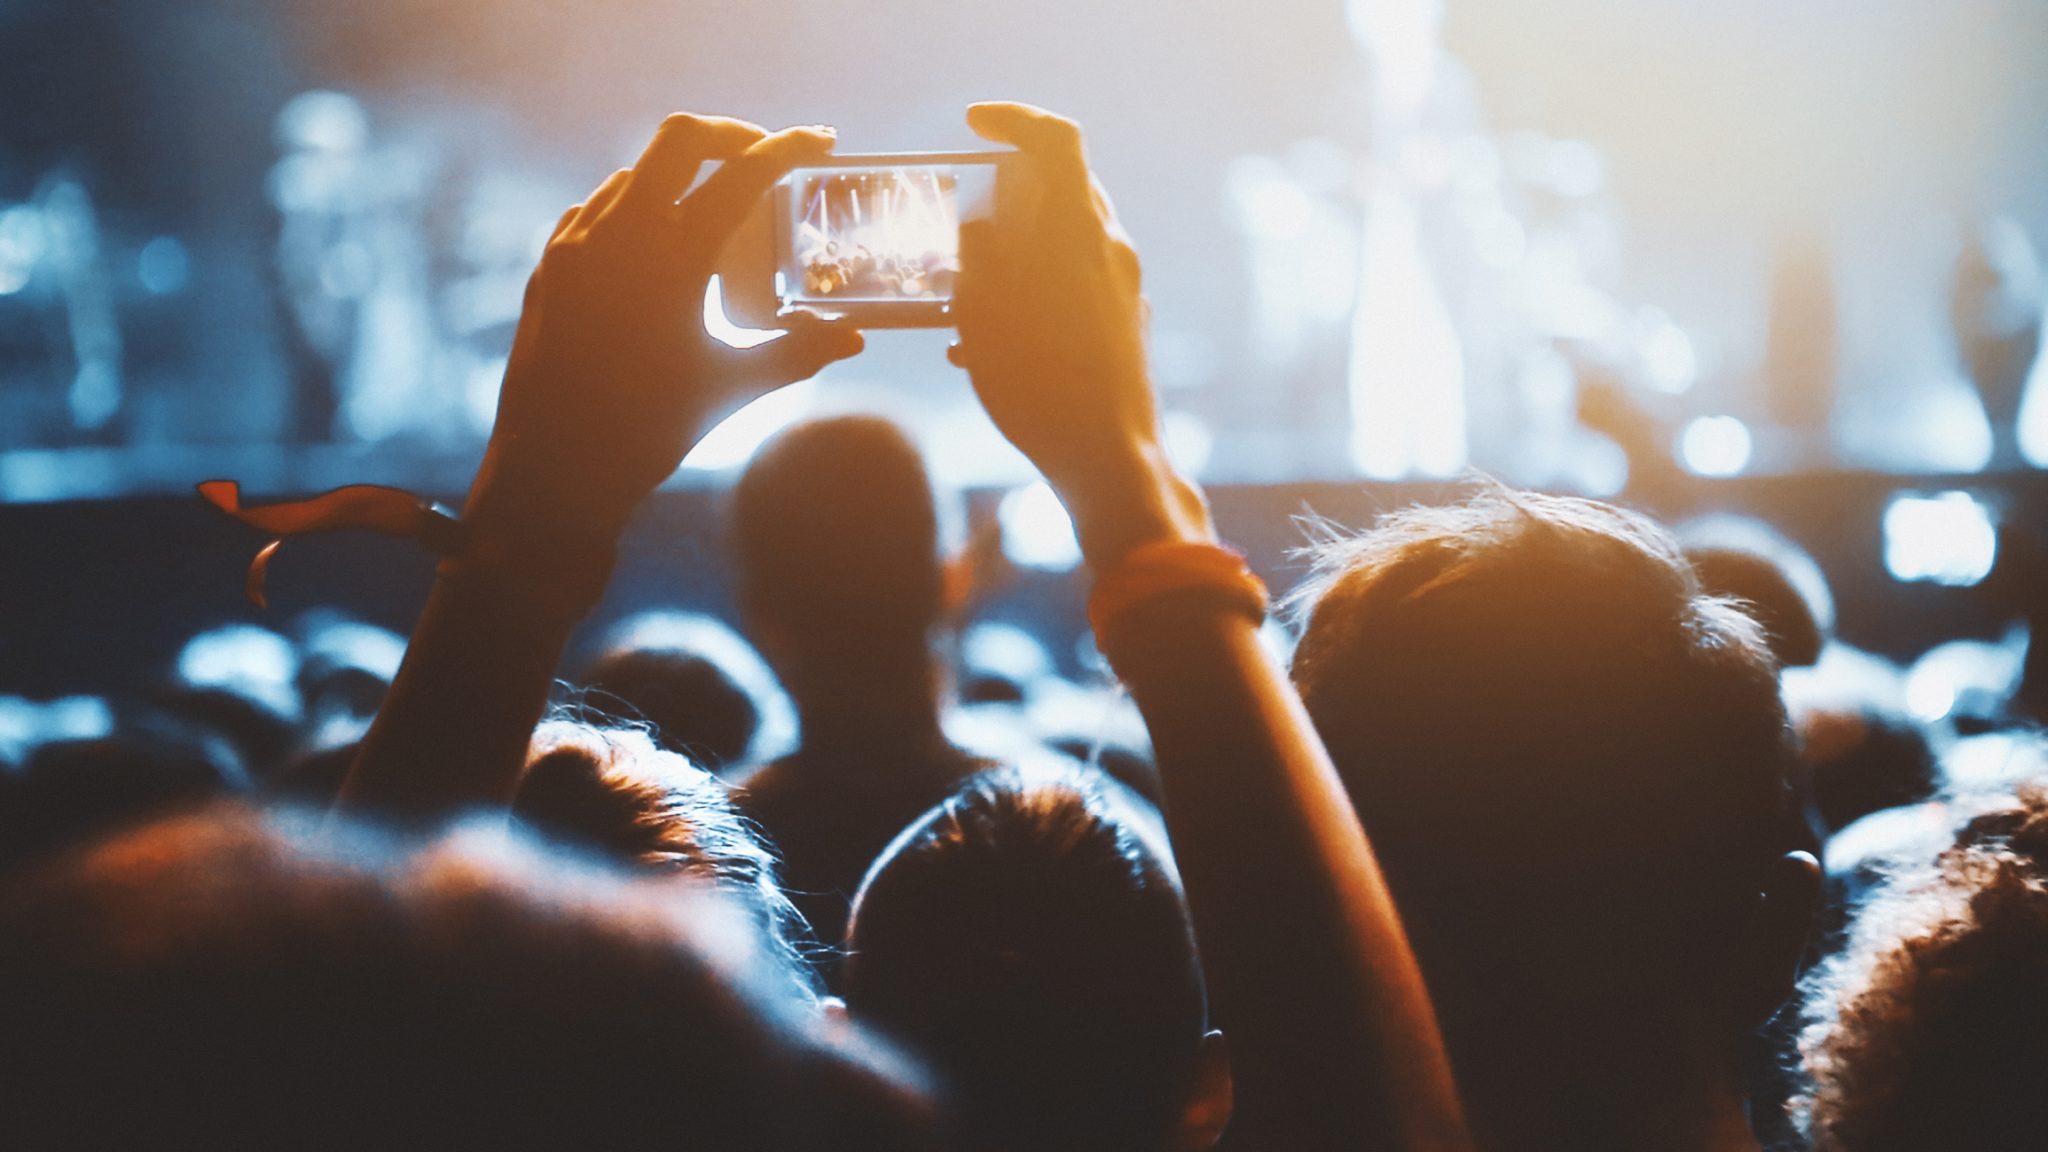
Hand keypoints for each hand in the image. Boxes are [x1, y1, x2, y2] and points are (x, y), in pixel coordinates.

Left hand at [468, 114, 863, 543]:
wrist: (552, 471)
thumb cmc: (646, 433)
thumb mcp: (730, 388)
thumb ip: (795, 353)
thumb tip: (853, 338)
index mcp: (672, 258)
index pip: (742, 176)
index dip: (788, 148)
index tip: (821, 140)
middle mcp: (618, 236)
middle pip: (680, 139)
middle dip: (730, 135)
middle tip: (765, 154)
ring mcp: (575, 246)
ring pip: (633, 174)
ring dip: (680, 178)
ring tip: (714, 216)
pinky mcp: (549, 267)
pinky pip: (595, 210)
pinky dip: (634, 209)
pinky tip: (653, 247)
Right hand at [950, 102, 1212, 564]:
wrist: (1109, 460)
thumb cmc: (1042, 387)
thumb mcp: (986, 313)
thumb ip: (979, 255)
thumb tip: (980, 228)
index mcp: (1079, 230)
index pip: (1057, 139)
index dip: (1015, 119)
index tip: (975, 124)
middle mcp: (1111, 250)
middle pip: (1060, 191)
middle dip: (1004, 196)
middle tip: (960, 215)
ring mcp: (1123, 290)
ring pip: (1061, 244)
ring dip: (1010, 253)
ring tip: (962, 292)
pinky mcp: (1123, 326)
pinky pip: (1073, 288)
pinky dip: (1030, 294)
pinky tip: (983, 344)